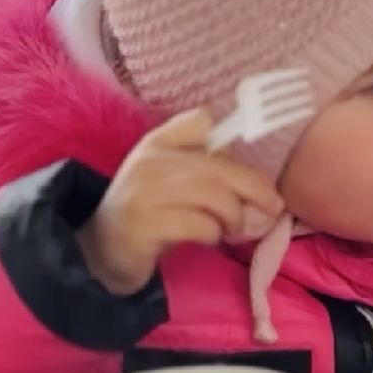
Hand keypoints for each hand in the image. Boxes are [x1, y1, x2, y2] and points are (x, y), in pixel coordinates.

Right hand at [81, 109, 283, 295]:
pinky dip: (214, 234)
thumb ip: (205, 168)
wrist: (101, 251)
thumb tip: (259, 180)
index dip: (231, 142)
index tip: (246, 170)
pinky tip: (210, 238)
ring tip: (235, 229)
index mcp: (158, 143)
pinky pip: (199, 225)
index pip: (200, 121)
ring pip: (214, 196)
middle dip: (256, 189)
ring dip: (235, 216)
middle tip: (271, 209)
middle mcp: (149, 161)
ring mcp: (143, 193)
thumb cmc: (151, 213)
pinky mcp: (143, 226)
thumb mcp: (172, 180)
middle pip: (220, 166)